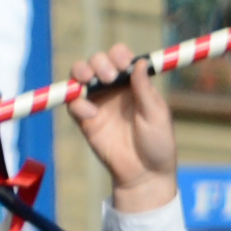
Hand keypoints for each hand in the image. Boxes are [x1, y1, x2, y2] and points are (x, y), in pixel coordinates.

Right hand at [66, 49, 179, 200]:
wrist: (145, 175)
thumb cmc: (158, 144)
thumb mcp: (157, 116)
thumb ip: (146, 90)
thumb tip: (141, 63)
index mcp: (133, 84)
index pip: (120, 58)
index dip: (118, 55)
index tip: (123, 63)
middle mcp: (113, 88)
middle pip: (97, 61)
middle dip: (99, 62)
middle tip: (109, 77)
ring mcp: (97, 102)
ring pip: (80, 75)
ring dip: (81, 72)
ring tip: (90, 81)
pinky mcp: (85, 119)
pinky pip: (73, 103)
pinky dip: (77, 103)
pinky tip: (91, 113)